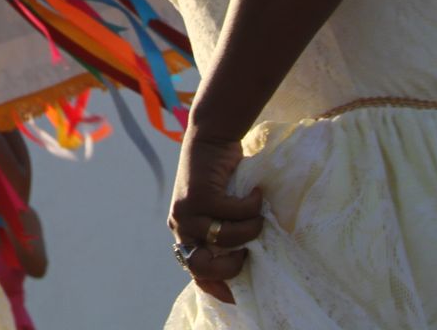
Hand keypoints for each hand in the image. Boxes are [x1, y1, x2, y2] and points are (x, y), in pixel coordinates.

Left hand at [169, 130, 262, 304]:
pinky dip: (252, 204)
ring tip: (256, 211)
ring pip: (227, 239)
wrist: (211, 138)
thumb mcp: (221, 210)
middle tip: (249, 250)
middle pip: (204, 265)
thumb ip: (225, 232)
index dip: (214, 286)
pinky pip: (236, 214)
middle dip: (233, 264)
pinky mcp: (199, 196)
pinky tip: (255, 191)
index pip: (194, 269)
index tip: (235, 297)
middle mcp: (181, 224)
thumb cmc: (220, 176)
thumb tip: (247, 262)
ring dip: (251, 227)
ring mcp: (187, 211)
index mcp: (185, 231)